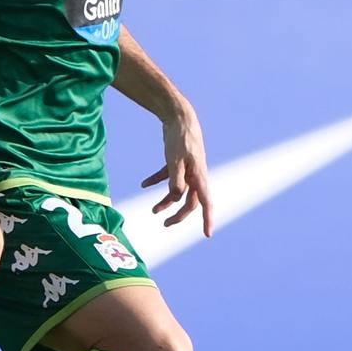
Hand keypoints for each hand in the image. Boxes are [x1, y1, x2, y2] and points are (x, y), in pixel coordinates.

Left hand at [144, 105, 213, 235]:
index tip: (207, 234)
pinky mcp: (178, 162)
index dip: (207, 219)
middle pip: (190, 201)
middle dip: (179, 214)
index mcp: (199, 176)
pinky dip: (157, 181)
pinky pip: (169, 176)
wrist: (179, 116)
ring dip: (167, 201)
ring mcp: (188, 169)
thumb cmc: (180, 138)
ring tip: (153, 211)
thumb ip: (175, 180)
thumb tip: (175, 198)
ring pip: (178, 191)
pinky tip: (144, 184)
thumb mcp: (175, 160)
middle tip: (166, 224)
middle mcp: (196, 175)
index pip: (205, 202)